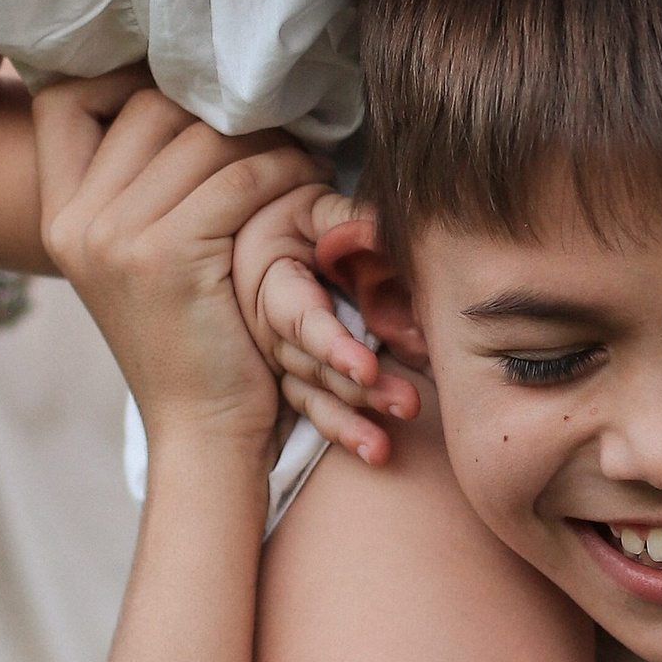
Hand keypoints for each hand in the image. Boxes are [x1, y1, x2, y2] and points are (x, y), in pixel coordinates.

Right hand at [33, 71, 325, 453]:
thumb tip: (184, 85)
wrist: (204, 434)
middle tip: (272, 131)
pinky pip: (239, 178)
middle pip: (148, 104)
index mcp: (58, 216)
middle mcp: (75, 221)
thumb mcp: (142, 255)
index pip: (65, 98)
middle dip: (220, 107)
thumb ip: (142, 183)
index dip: (127, 79)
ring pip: (203, 136)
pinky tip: (309, 186)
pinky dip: (286, 172)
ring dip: (268, 139)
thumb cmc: (193, 339)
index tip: (192, 99)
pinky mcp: (166, 257)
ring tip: (301, 161)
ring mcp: (114, 238)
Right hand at [231, 185, 422, 468]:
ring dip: (354, 417)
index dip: (333, 345)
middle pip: (314, 364)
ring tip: (388, 445)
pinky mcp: (294, 377)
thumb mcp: (307, 209)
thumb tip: (388, 227)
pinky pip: (316, 410)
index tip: (368, 368)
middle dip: (360, 386)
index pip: (300, 319)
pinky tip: (376, 452)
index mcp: (268, 281)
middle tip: (408, 403)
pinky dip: (345, 430)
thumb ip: (341, 219)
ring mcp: (280, 356)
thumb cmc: (289, 217)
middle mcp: (268, 326)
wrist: (253, 235)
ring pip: (317, 391)